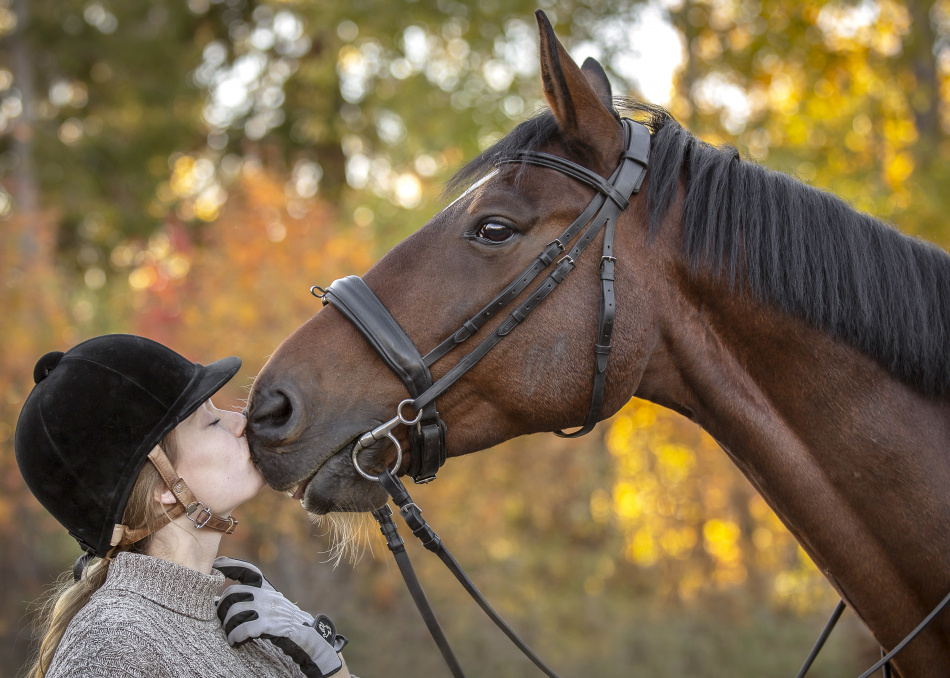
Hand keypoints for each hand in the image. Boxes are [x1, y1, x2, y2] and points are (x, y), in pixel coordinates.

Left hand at [215, 557, 346, 676]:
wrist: (308, 634)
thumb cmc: (284, 621)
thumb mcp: (271, 602)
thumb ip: (253, 596)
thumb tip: (223, 600)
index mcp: (266, 588)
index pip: (247, 569)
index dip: (230, 565)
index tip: (215, 565)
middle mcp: (266, 594)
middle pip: (231, 593)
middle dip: (222, 608)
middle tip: (223, 621)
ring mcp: (268, 608)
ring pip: (234, 612)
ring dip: (228, 627)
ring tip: (230, 636)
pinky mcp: (269, 624)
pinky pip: (243, 629)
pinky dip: (235, 637)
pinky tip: (236, 642)